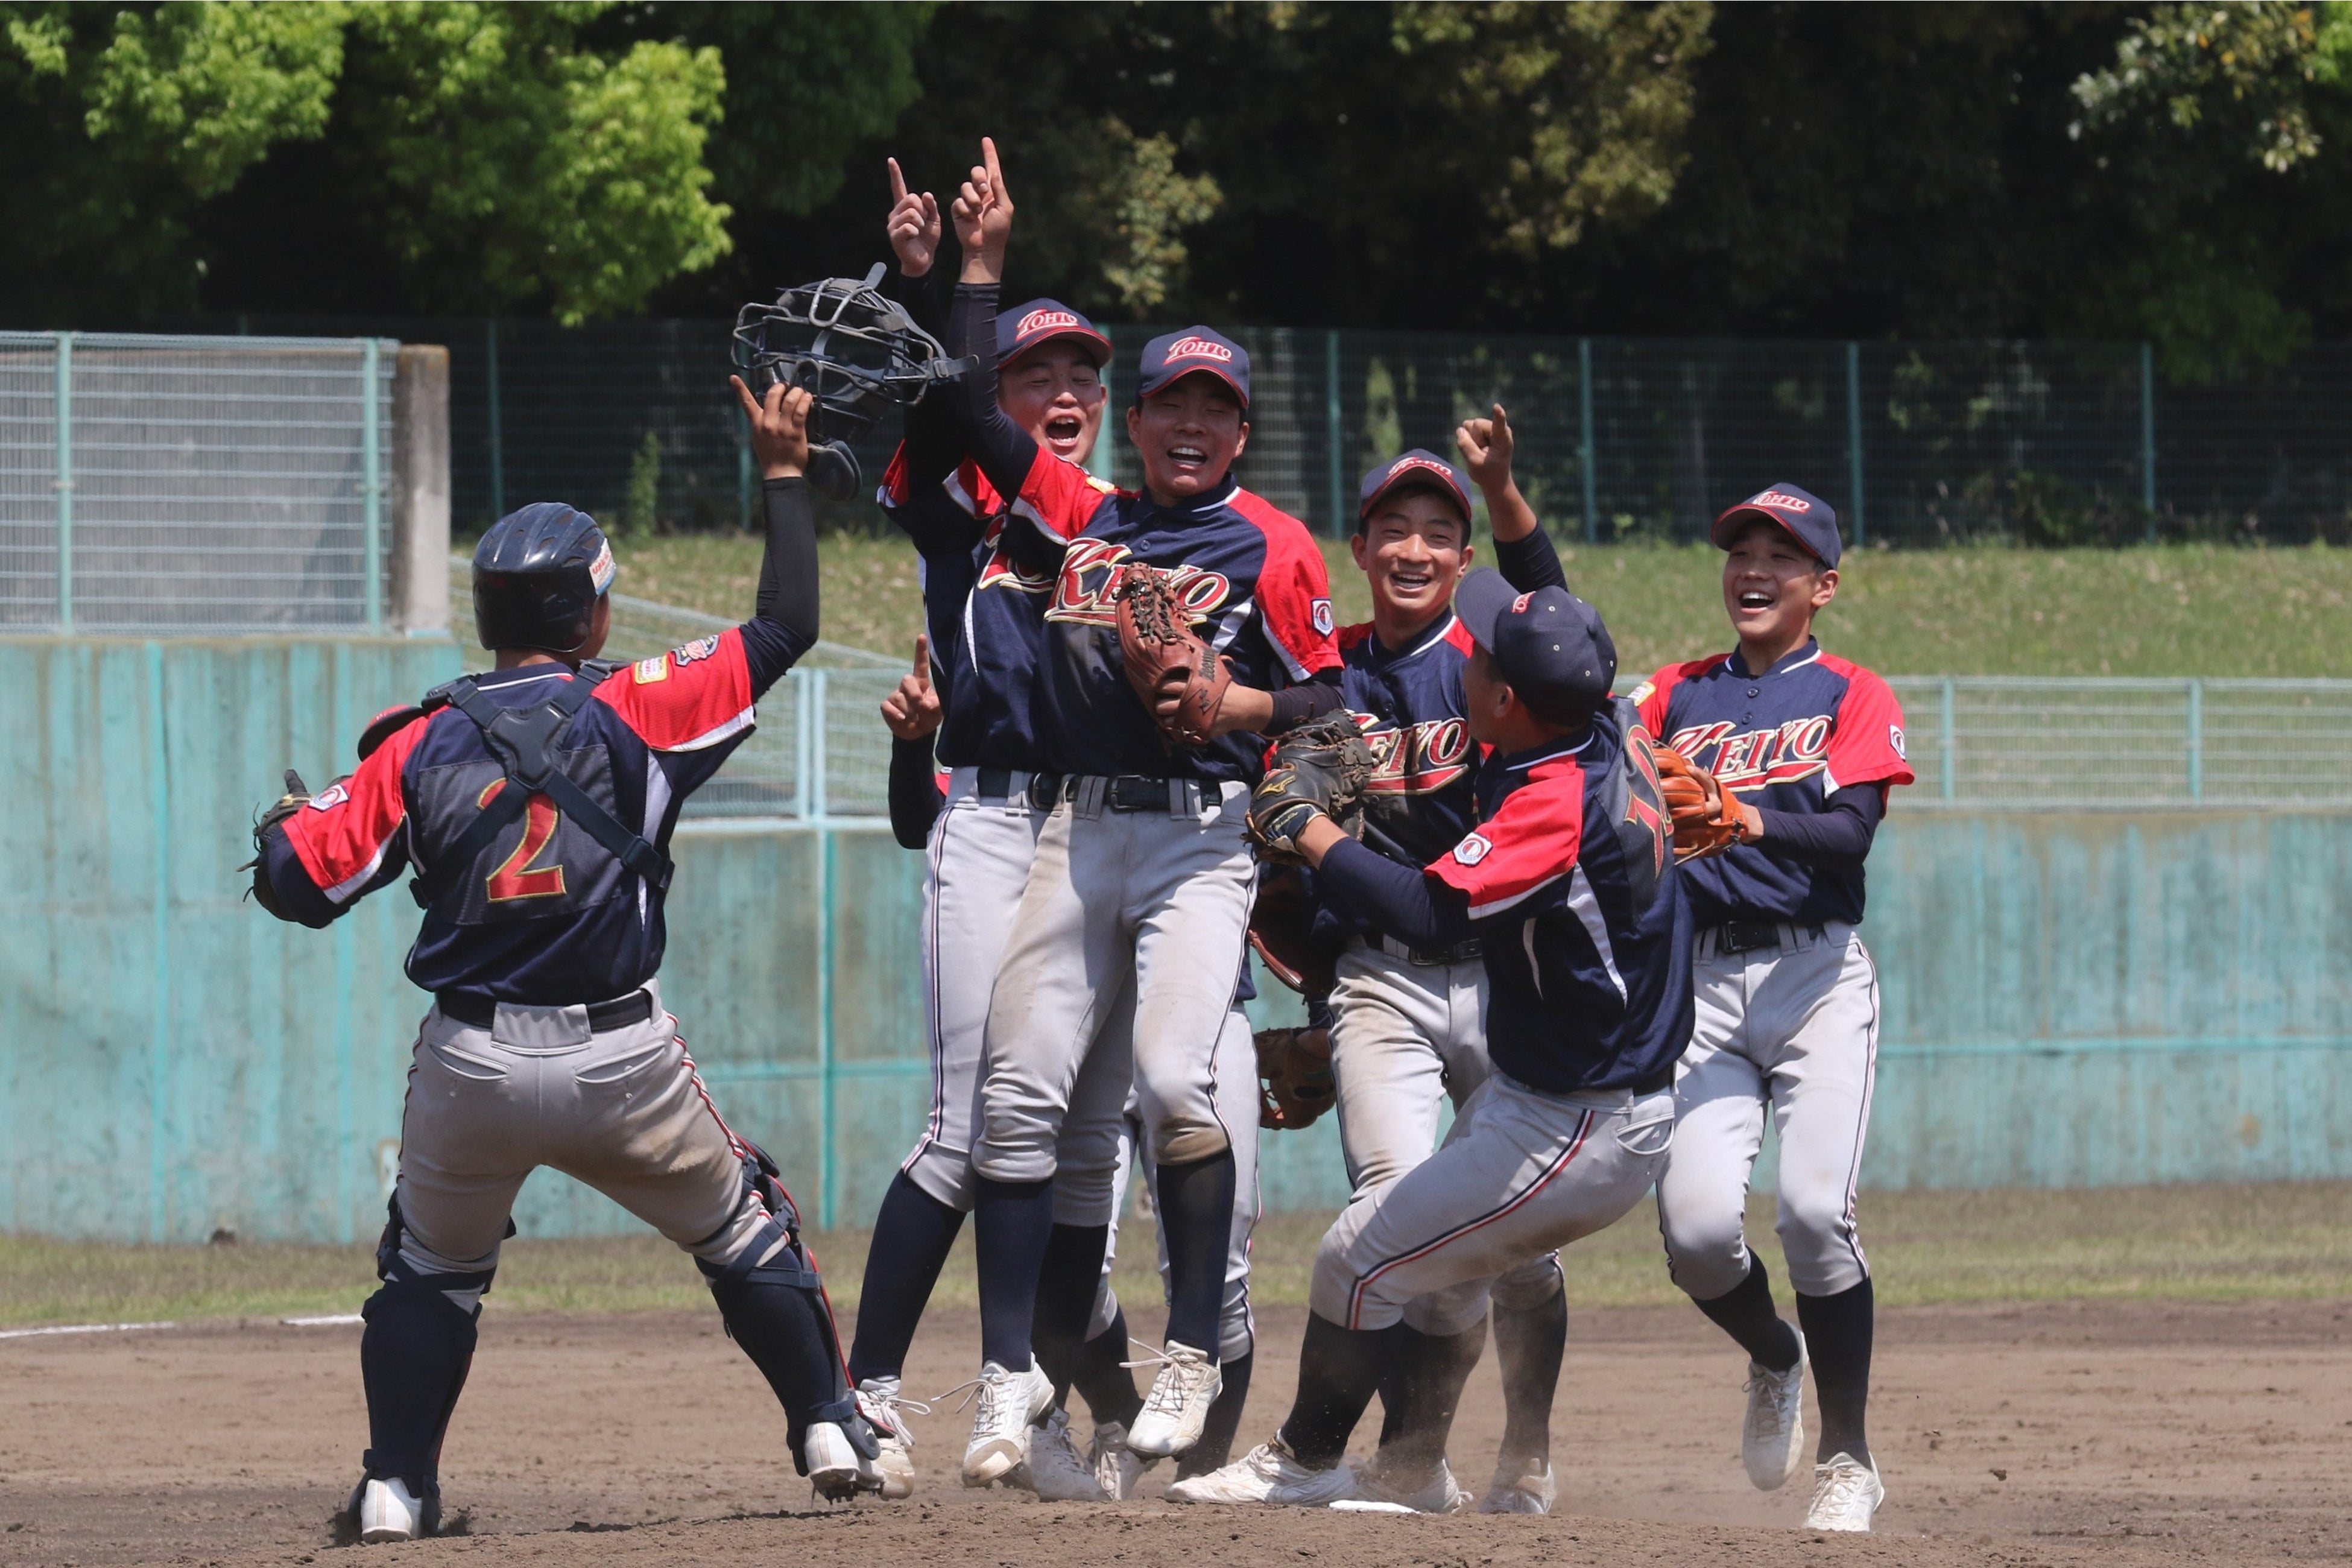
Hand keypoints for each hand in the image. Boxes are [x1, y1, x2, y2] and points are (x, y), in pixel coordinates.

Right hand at [732, 375, 811, 479]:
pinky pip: (801, 411)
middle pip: (773, 394)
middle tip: (787, 386)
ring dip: (797, 392)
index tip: (733, 377)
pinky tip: (808, 399)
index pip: (746, 403)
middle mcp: (768, 423)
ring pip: (790, 400)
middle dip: (781, 386)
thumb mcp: (758, 437)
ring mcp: (782, 427)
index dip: (740, 389)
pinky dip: (806, 401)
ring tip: (801, 392)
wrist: (780, 473)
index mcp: (756, 423)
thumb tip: (767, 408)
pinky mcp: (796, 431)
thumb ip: (761, 422)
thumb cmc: (770, 456)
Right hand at [880, 634, 943, 739]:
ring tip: (914, 717)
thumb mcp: (939, 712)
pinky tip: (902, 719)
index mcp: (921, 682)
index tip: (922, 636)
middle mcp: (907, 686)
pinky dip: (896, 714)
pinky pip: (889, 706)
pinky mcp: (887, 706)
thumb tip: (924, 703)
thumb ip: (937, 705)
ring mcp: (896, 695)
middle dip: (914, 694)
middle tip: (921, 707)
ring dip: (909, 711)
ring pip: (899, 698)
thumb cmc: (930, 717)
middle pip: (907, 680)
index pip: (921, 664)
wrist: (917, 734)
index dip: (921, 650)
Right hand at [885, 158, 940, 276]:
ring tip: (918, 232)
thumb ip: (931, 206)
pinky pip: (909, 226)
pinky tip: (914, 238)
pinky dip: (916, 232)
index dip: (895, 174)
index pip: (899, 188)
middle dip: (923, 210)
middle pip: (912, 199)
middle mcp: (895, 213)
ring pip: (912, 212)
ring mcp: (893, 225)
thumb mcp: (934, 219)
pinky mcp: (894, 236)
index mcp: (904, 208)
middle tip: (922, 223)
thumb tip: (925, 194)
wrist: (924, 259)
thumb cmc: (927, 239)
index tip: (891, 160)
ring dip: (921, 223)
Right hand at [951, 136, 1013, 284]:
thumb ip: (999, 190)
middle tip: (984, 191)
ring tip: (977, 213)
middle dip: (978, 179)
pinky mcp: (958, 209)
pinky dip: (965, 210)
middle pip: (975, 172)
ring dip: (972, 200)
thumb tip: (994, 172)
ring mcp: (969, 200)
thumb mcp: (1005, 209)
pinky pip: (958, 202)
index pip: (991, 168)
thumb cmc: (998, 230)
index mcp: (995, 191)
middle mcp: (981, 193)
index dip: (989, 153)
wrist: (984, 248)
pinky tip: (969, 220)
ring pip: (965, 187)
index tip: (986, 140)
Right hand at [1455, 403, 1516, 493]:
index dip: (1498, 415)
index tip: (1497, 407)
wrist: (1494, 479)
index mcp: (1503, 440)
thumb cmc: (1488, 474)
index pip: (1499, 424)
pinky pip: (1467, 428)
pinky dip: (1468, 439)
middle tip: (1481, 454)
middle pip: (1476, 424)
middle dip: (1473, 439)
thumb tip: (1460, 429)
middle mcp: (1498, 429)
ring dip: (1471, 439)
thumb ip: (1465, 445)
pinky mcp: (1483, 429)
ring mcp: (1490, 428)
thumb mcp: (1474, 463)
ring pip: (1469, 425)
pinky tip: (1476, 447)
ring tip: (1480, 451)